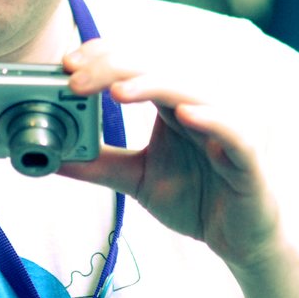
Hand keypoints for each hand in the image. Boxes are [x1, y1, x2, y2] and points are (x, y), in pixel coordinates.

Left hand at [57, 39, 279, 272]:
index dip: (102, 57)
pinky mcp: (248, 155)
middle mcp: (197, 104)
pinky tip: (186, 114)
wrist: (238, 240)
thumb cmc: (196, 198)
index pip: (135, 64)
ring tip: (117, 91)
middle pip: (154, 69)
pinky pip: (232, 130)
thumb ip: (98, 164)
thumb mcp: (137, 179)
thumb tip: (50, 157)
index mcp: (170, 103)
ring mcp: (224, 125)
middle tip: (75, 79)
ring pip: (190, 90)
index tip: (67, 65)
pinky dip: (212, 118)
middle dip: (113, 68)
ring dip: (153, 84)